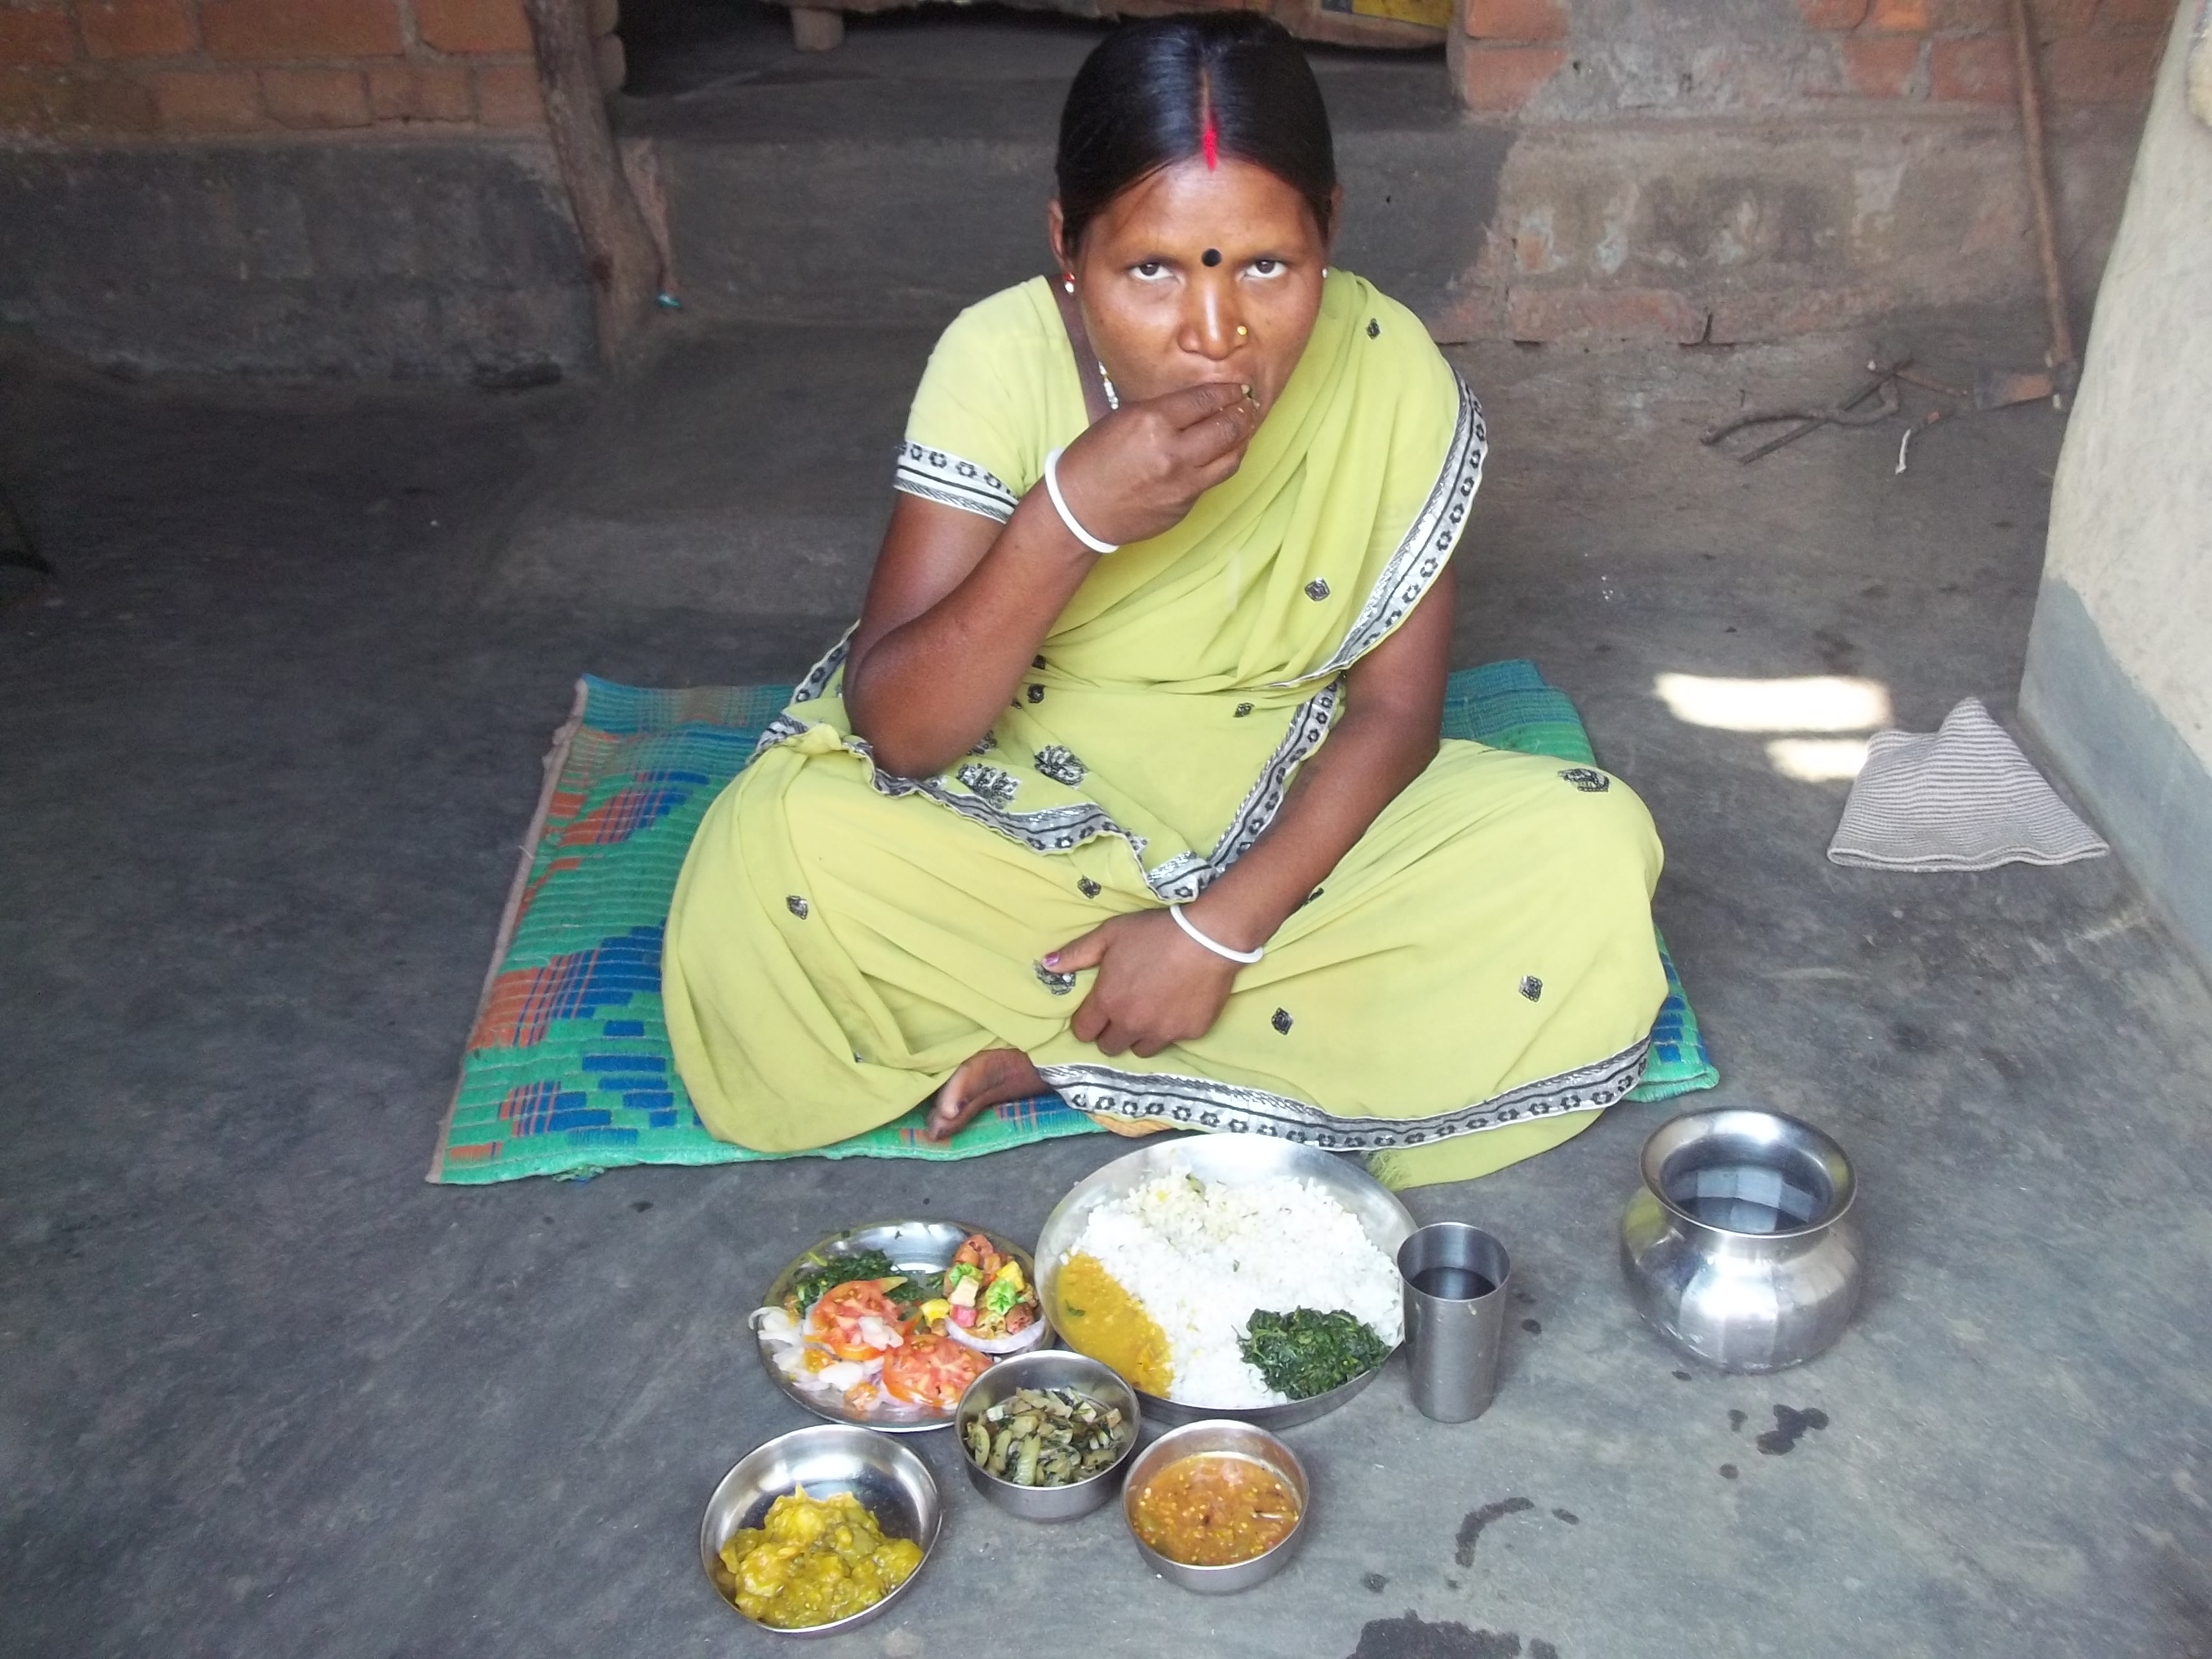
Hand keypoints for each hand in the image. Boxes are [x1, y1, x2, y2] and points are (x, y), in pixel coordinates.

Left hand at [1046, 910, 1241, 1058]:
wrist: (1208, 937)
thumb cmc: (1154, 932)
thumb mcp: (1110, 934)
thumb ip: (1076, 953)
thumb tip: (1046, 965)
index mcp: (1107, 1002)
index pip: (1083, 1032)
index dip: (1087, 1023)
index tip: (1096, 1012)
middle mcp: (1131, 1024)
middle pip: (1109, 1047)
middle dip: (1111, 1033)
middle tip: (1123, 1011)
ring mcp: (1162, 1033)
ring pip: (1140, 1050)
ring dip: (1139, 1036)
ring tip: (1149, 1012)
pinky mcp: (1190, 1034)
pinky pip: (1172, 1040)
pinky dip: (1170, 1028)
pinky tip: (1177, 1006)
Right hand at [1051, 382, 1260, 547]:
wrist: (1079, 510)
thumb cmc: (1094, 459)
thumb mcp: (1124, 419)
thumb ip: (1164, 409)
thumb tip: (1201, 401)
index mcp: (1153, 423)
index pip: (1205, 400)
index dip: (1228, 391)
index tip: (1238, 387)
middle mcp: (1172, 453)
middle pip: (1227, 428)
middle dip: (1243, 413)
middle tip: (1248, 405)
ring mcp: (1182, 484)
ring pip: (1230, 459)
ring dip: (1241, 441)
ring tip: (1242, 429)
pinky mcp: (1184, 507)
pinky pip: (1212, 481)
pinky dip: (1220, 464)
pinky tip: (1220, 455)